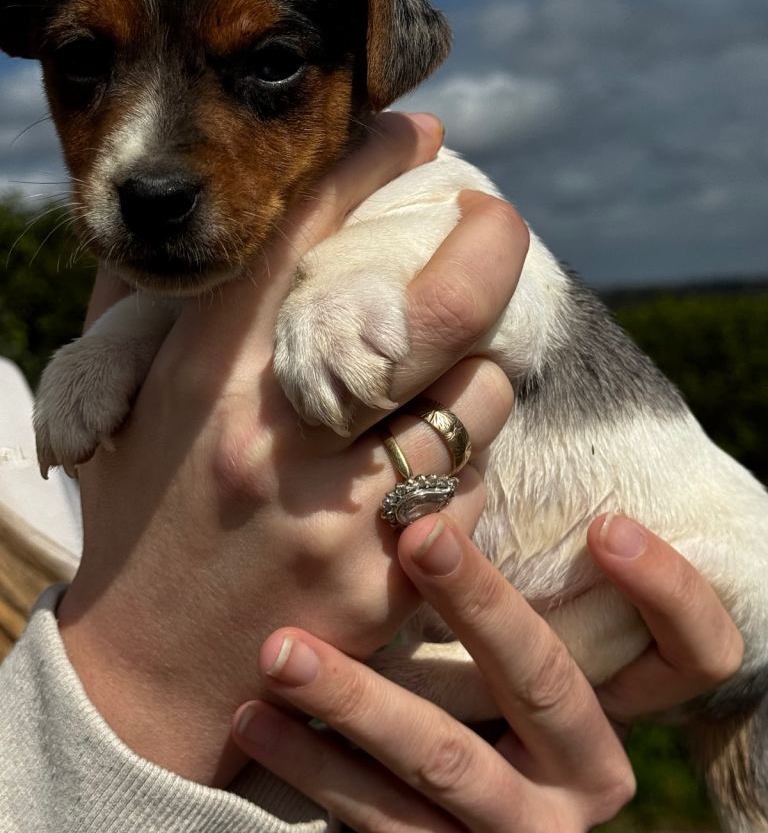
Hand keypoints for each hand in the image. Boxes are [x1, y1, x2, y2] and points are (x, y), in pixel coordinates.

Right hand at [56, 112, 529, 786]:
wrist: (150, 673)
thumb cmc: (140, 518)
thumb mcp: (122, 405)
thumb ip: (147, 310)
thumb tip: (180, 226)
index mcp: (210, 375)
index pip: (304, 233)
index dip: (373, 163)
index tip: (418, 134)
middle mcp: (284, 434)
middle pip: (438, 311)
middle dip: (490, 247)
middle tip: (494, 222)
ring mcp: (346, 512)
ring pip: (479, 396)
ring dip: (478, 369)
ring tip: (448, 371)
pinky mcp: (394, 581)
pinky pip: (475, 486)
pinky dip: (465, 461)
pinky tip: (428, 465)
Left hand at [232, 515, 742, 831]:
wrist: (450, 827)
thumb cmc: (474, 707)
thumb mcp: (507, 660)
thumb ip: (502, 597)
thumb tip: (452, 464)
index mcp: (613, 710)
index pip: (694, 652)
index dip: (668, 591)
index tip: (611, 526)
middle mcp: (585, 775)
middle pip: (547, 682)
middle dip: (480, 603)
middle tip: (416, 534)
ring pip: (447, 759)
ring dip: (356, 697)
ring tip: (281, 649)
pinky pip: (380, 820)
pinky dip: (314, 764)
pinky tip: (258, 718)